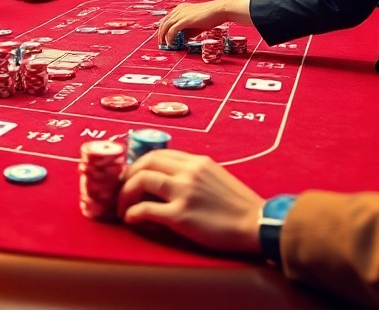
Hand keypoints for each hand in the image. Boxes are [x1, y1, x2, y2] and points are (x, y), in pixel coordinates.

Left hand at [118, 149, 264, 254]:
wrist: (258, 225)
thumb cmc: (241, 207)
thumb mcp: (217, 178)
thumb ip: (194, 174)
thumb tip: (171, 181)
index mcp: (197, 161)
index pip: (158, 154)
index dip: (138, 164)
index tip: (131, 176)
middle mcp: (188, 171)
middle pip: (145, 163)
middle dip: (127, 176)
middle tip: (120, 191)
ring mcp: (184, 192)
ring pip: (140, 181)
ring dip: (125, 195)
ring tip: (122, 208)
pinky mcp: (181, 215)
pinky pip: (145, 210)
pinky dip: (132, 214)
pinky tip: (131, 220)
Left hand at [156, 0, 228, 45]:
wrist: (220, 10)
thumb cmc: (212, 16)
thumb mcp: (197, 23)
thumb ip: (190, 30)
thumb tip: (185, 38)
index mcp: (181, 8)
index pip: (167, 18)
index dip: (163, 28)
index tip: (163, 35)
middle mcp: (179, 10)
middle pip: (163, 22)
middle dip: (160, 33)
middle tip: (161, 42)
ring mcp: (181, 14)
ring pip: (165, 26)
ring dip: (163, 36)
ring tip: (164, 44)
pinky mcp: (184, 20)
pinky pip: (172, 30)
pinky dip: (169, 38)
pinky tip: (170, 43)